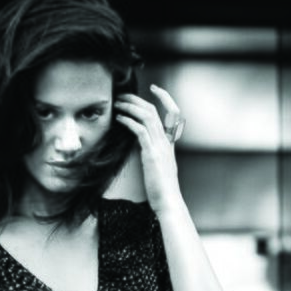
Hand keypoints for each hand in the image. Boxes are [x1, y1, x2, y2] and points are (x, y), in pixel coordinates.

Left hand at [114, 85, 183, 214]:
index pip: (173, 112)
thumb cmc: (162, 188)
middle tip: (123, 95)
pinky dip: (129, 122)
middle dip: (137, 99)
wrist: (168, 201)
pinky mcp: (151, 155)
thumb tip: (142, 146)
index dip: (164, 97)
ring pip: (147, 117)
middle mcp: (166, 142)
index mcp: (169, 143)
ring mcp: (160, 147)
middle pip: (154, 110)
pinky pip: (140, 131)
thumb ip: (153, 153)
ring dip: (130, 107)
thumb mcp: (159, 166)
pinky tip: (119, 119)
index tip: (153, 88)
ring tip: (117, 104)